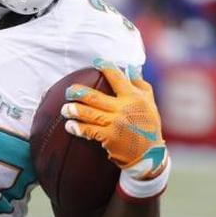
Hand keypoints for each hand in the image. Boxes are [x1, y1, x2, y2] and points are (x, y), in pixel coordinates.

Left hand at [61, 58, 166, 177]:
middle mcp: (123, 108)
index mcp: (133, 97)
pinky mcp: (109, 138)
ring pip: (88, 114)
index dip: (105, 67)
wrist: (150, 154)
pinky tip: (70, 126)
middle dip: (78, 92)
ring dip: (73, 110)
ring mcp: (115, 123)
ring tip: (65, 109)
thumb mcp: (150, 103)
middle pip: (94, 97)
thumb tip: (130, 67)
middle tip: (69, 91)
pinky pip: (89, 131)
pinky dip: (78, 128)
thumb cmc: (148, 125)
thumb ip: (140, 84)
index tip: (96, 61)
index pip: (117, 77)